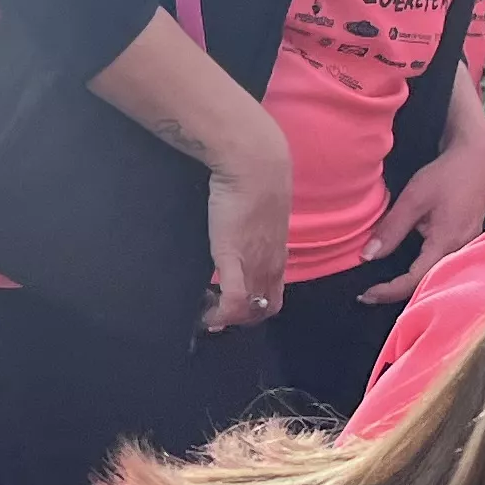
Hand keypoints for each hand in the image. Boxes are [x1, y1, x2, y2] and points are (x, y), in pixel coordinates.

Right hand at [198, 114, 292, 336]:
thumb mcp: (260, 213)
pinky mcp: (235, 258)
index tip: (230, 307)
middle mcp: (271, 266)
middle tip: (215, 312)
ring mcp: (255, 265)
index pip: (272, 299)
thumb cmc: (254, 180)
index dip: (253, 310)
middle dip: (239, 319)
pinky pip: (233, 301)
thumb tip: (238, 236)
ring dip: (228, 318)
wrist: (255, 165)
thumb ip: (251, 230)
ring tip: (207, 310)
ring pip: (249, 311)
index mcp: (277, 256)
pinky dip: (221, 315)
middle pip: (262, 310)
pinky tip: (207, 314)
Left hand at [359, 77, 484, 306]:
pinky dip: (423, 272)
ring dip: (410, 285)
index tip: (365, 295)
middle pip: (427, 285)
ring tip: (384, 287)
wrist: (477, 160)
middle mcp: (460, 251)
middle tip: (369, 295)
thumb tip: (367, 256)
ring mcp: (467, 248)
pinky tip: (407, 270)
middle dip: (397, 293)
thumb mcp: (414, 198)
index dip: (388, 291)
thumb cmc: (446, 175)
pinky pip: (443, 265)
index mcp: (446, 243)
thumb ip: (392, 229)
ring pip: (436, 277)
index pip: (414, 281)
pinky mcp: (467, 242)